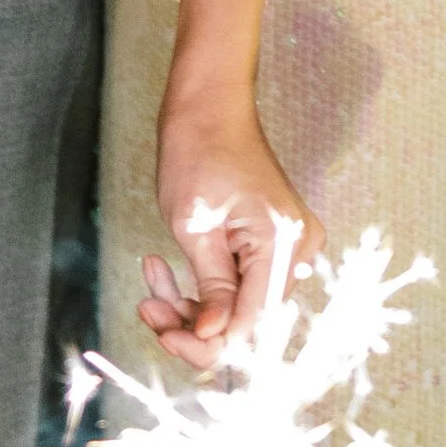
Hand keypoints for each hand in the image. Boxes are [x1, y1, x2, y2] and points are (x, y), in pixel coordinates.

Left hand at [143, 83, 327, 374]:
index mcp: (282, 243)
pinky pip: (241, 282)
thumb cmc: (198, 152)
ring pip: (239, 303)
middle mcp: (298, 249)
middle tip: (147, 303)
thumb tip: (214, 337)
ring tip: (152, 277)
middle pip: (245, 316)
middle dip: (192, 318)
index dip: (206, 339)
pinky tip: (166, 269)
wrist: (209, 106)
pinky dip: (204, 284)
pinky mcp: (275, 242)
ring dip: (192, 302)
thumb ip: (210, 287)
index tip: (162, 335)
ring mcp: (290, 246)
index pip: (250, 322)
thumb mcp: (194, 226)